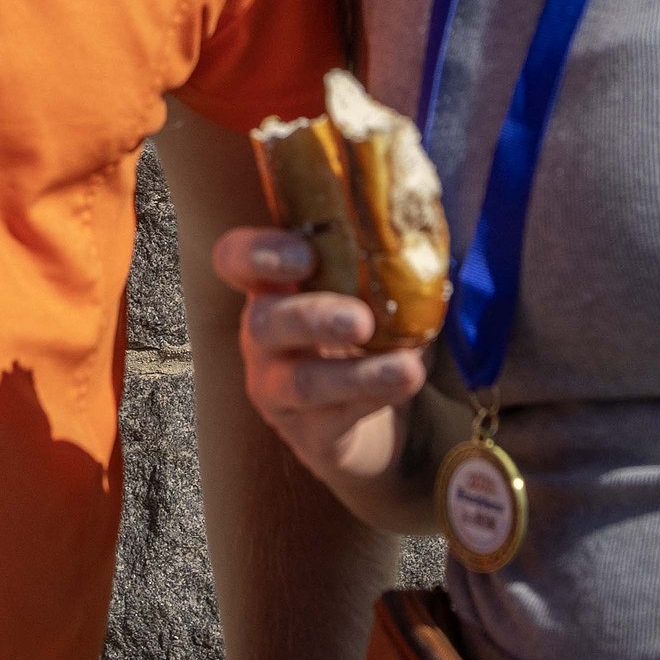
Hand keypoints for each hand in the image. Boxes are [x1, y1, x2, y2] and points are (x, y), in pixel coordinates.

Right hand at [213, 226, 428, 491]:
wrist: (377, 422)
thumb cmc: (370, 337)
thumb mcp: (372, 292)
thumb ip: (387, 257)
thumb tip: (424, 223)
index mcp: (273, 288)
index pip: (236, 260)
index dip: (258, 253)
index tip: (305, 253)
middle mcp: (263, 338)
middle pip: (262, 323)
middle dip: (312, 318)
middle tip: (360, 320)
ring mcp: (277, 391)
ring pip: (300, 383)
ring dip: (355, 374)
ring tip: (407, 369)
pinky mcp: (308, 436)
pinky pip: (334, 421)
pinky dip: (375, 400)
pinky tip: (407, 385)